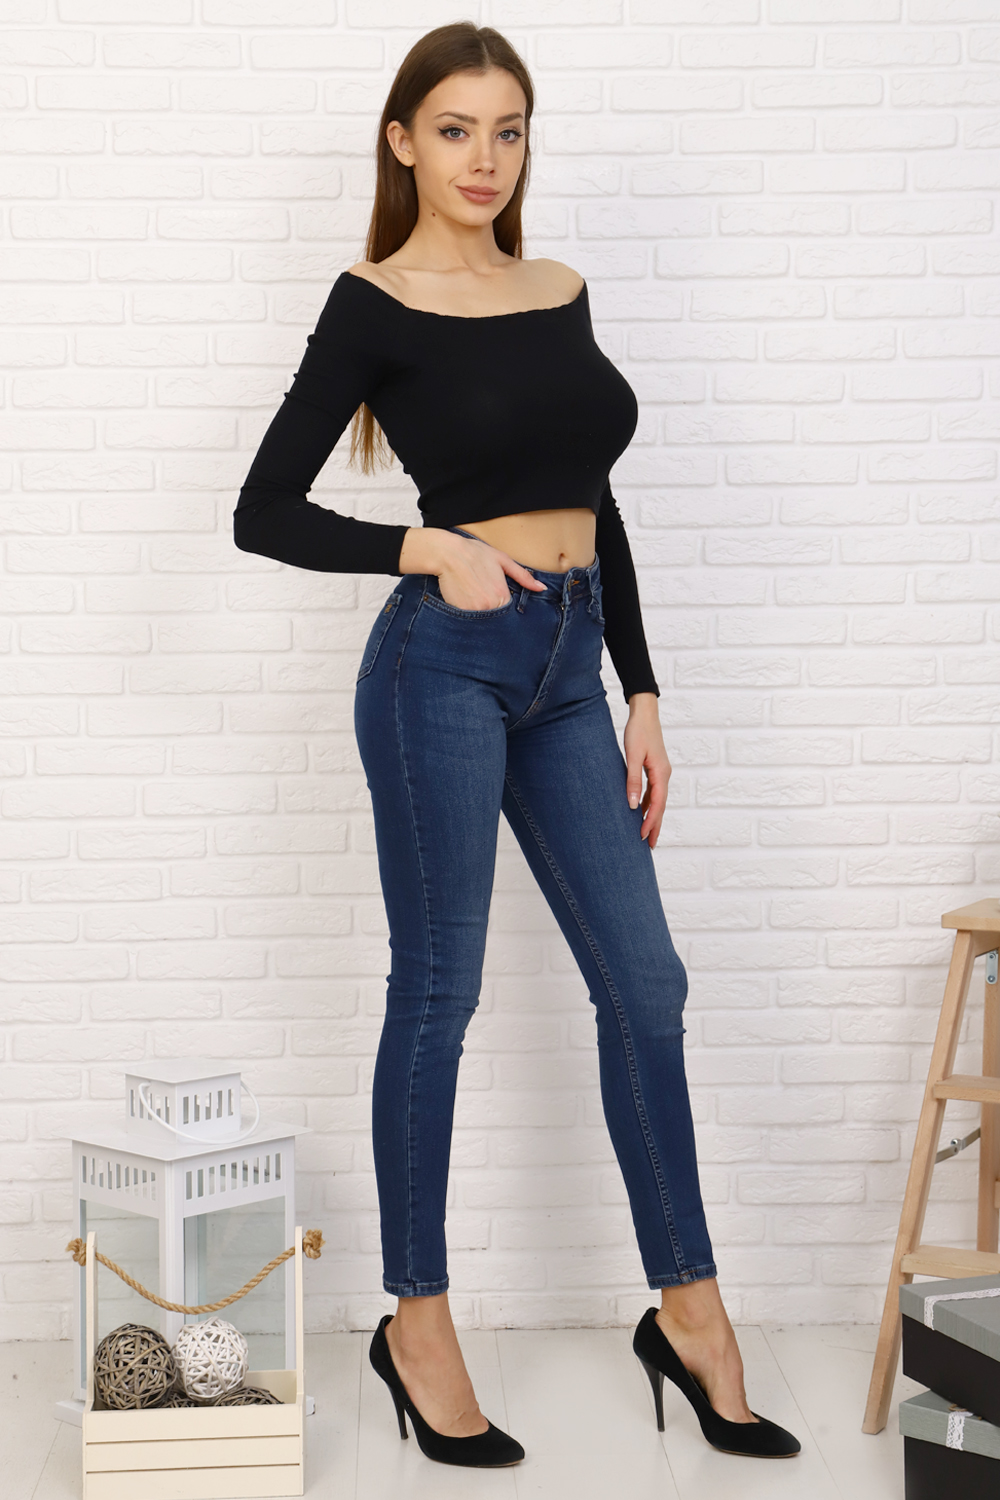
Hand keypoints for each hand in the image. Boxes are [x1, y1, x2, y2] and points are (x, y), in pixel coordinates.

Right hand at [399, 527, 545, 610]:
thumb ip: (523, 576)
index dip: (502, 607)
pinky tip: (463, 600)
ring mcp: (475, 611)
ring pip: (481, 622)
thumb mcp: (502, 560)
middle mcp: (490, 606)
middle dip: (491, 613)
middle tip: (480, 598)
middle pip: (495, 619)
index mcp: (502, 595)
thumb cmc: (474, 553)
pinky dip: (467, 616)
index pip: (508, 612)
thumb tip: (541, 588)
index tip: (493, 599)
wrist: (447, 554)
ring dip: (479, 616)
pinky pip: (467, 621)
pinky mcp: (460, 613)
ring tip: (471, 598)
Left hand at [623, 693, 670, 847]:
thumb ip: (632, 780)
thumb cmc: (638, 731)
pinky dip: (648, 805)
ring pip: (657, 801)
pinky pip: (653, 793)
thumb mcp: (633, 756)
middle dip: (654, 826)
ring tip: (645, 834)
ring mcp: (661, 773)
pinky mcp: (655, 769)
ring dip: (652, 817)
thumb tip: (631, 805)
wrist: (645, 713)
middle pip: (660, 807)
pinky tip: (639, 812)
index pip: (657, 804)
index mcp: (661, 773)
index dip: (650, 822)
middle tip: (648, 846)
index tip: (641, 836)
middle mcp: (664, 775)